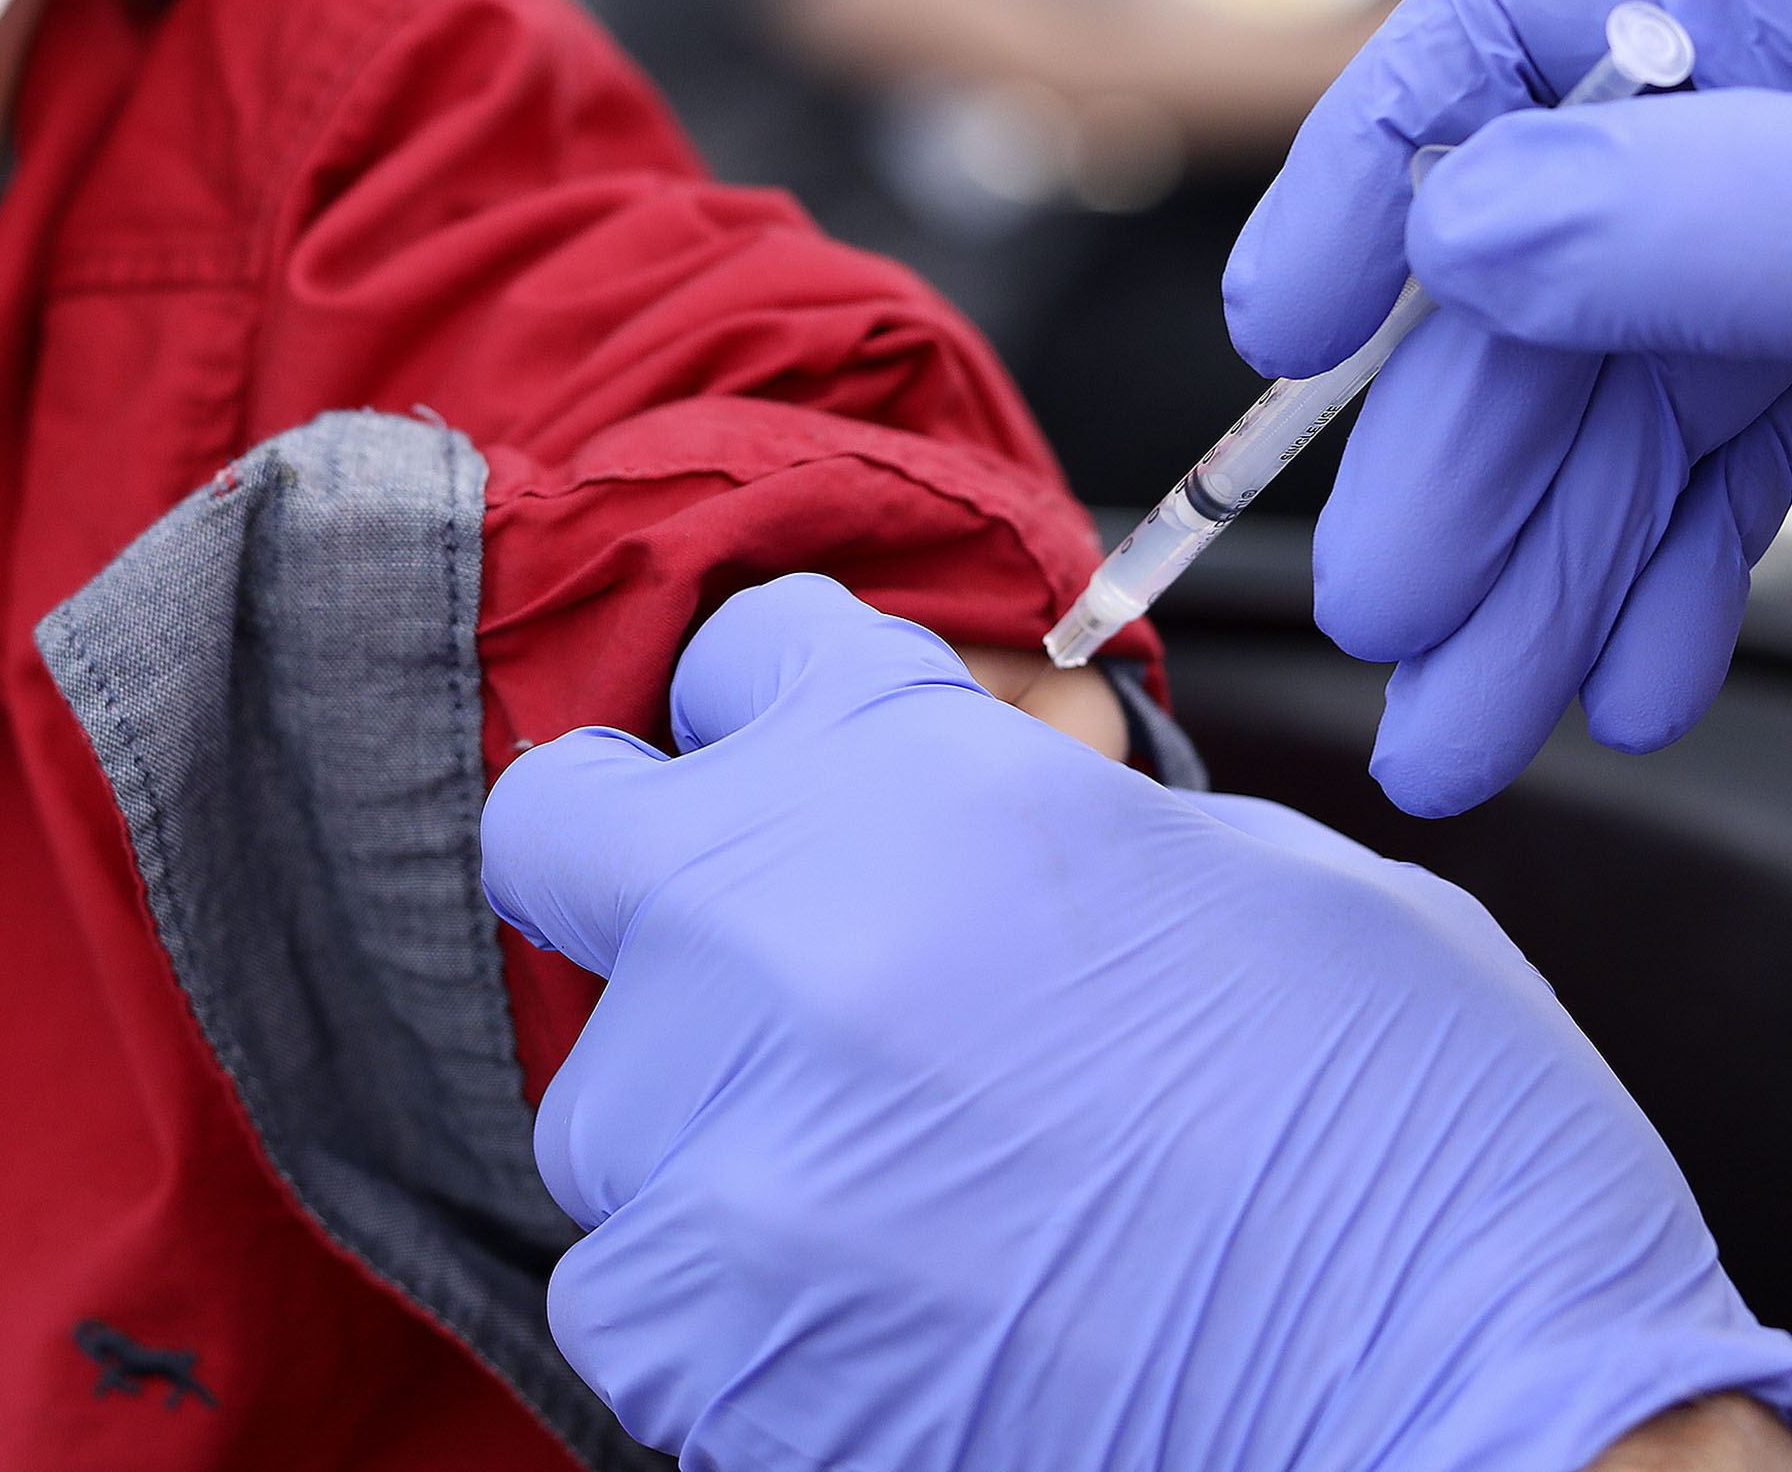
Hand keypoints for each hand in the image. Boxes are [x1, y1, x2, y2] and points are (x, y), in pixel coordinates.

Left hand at [482, 575, 1791, 1471]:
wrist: (1483, 1430)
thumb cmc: (1423, 1157)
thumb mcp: (1261, 884)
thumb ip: (1056, 818)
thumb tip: (983, 812)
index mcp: (923, 773)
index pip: (737, 656)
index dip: (777, 714)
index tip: (803, 772)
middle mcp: (782, 926)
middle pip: (568, 830)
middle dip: (640, 869)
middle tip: (748, 953)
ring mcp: (724, 1133)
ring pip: (603, 1092)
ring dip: (704, 1124)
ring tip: (878, 1188)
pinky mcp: (705, 1331)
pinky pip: (627, 1285)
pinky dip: (716, 1301)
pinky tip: (861, 1312)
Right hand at [1226, 0, 1791, 814]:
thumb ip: (1709, 195)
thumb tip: (1466, 232)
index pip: (1509, 29)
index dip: (1365, 182)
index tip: (1283, 328)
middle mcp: (1756, 96)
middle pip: (1548, 274)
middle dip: (1465, 478)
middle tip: (1388, 621)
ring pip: (1629, 402)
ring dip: (1546, 578)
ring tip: (1472, 728)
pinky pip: (1734, 457)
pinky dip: (1672, 573)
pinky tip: (1624, 674)